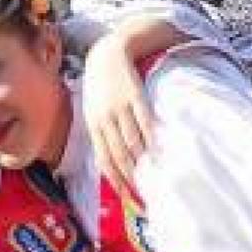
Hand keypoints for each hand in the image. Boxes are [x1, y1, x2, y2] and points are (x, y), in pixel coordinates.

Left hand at [82, 32, 154, 190]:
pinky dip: (151, 136)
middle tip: (144, 193)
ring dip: (143, 161)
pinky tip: (158, 149)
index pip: (105, 160)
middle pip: (120, 155)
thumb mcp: (93, 111)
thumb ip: (101, 135)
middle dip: (132, 177)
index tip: (128, 196)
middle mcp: (105, 119)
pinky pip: (144, 120)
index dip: (116, 181)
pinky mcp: (134, 96)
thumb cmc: (99, 87)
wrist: (106, 54)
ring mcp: (120, 107)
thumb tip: (110, 163)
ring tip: (154, 176)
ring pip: (132, 141)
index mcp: (94, 125)